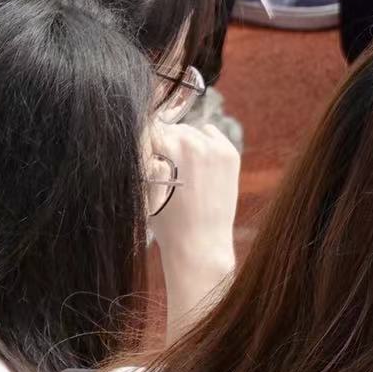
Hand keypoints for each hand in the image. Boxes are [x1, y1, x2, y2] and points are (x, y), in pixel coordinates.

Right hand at [147, 121, 239, 278]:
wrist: (200, 243)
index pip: (150, 128)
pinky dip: (204, 143)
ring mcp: (214, 147)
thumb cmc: (167, 221)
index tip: (147, 151)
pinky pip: (211, 134)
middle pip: (172, 129)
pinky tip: (199, 164)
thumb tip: (143, 134)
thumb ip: (145, 158)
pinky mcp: (230, 153)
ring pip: (191, 131)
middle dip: (166, 143)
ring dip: (185, 143)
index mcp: (165, 148)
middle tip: (165, 165)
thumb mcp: (145, 188)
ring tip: (183, 169)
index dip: (146, 140)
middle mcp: (190, 142)